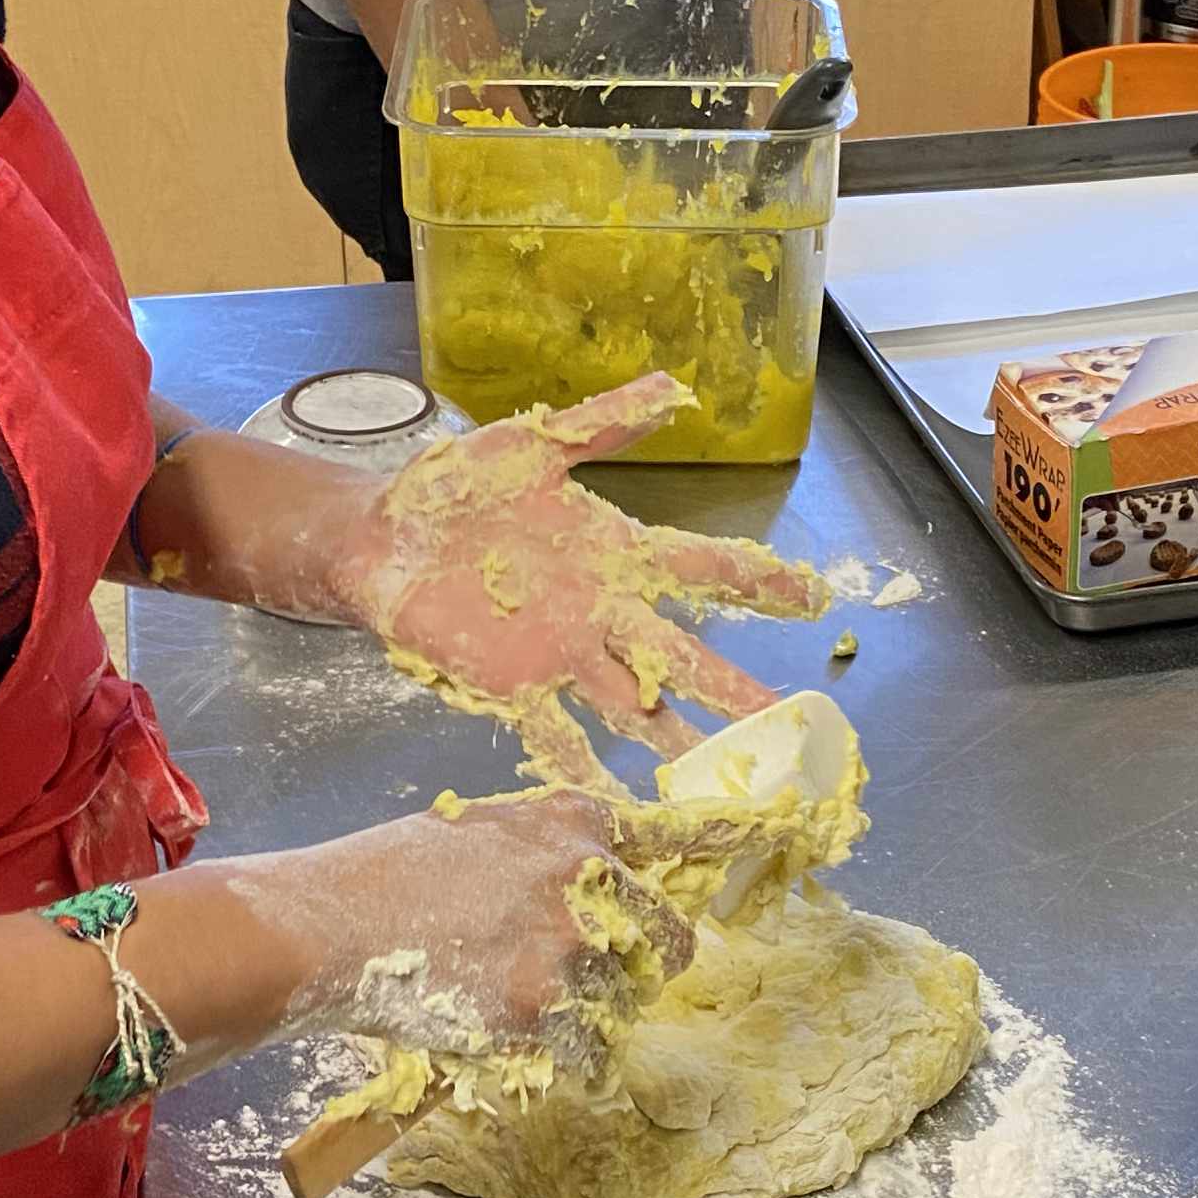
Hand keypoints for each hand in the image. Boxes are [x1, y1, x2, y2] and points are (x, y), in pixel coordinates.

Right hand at [246, 788, 692, 1063]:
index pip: (674, 832)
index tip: (769, 835)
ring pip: (624, 1000)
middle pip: (667, 935)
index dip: (723, 840)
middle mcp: (587, 877)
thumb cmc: (384, 874)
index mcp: (570, 824)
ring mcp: (569, 947)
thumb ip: (542, 849)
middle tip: (604, 978)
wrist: (327, 925)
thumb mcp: (475, 831)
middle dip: (646, 962)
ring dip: (593, 1013)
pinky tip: (516, 1041)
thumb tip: (588, 877)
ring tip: (525, 1008)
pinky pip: (585, 1048)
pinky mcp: (542, 1011)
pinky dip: (562, 1056)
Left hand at [321, 377, 827, 775]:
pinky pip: (556, 736)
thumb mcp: (535, 445)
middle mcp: (600, 613)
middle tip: (789, 720)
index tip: (817, 596)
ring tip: (722, 784)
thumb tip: (680, 388)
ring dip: (678, 743)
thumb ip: (607, 420)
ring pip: (635, 706)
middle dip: (735, 688)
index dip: (757, 581)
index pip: (701, 568)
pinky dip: (585, 772)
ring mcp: (560, 656)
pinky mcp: (511, 686)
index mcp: (613, 554)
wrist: (380, 534)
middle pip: (683, 656)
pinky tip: (621, 809)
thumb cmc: (456, 488)